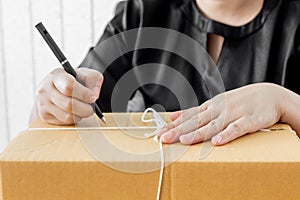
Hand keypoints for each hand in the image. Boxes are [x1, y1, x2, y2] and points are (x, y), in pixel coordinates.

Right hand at [31, 68, 102, 124]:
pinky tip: (75, 113)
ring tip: (83, 109)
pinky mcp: (44, 116)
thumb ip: (93, 79)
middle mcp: (45, 89)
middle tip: (91, 107)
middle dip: (85, 108)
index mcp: (56, 75)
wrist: (56, 88)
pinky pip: (64, 122)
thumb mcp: (84, 74)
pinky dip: (74, 120)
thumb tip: (94, 94)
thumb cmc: (72, 80)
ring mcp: (43, 103)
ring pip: (67, 116)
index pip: (69, 86)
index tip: (93, 97)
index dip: (84, 94)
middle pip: (69, 104)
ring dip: (80, 115)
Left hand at [157, 83, 285, 144]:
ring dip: (198, 133)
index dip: (173, 125)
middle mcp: (218, 109)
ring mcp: (233, 113)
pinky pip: (237, 128)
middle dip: (178, 130)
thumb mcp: (215, 104)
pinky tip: (217, 141)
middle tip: (163, 138)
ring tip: (184, 140)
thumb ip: (195, 112)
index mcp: (210, 107)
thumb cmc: (240, 102)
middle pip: (196, 121)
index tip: (158, 133)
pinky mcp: (249, 120)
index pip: (188, 116)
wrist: (270, 95)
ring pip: (213, 125)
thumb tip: (174, 116)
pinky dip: (227, 134)